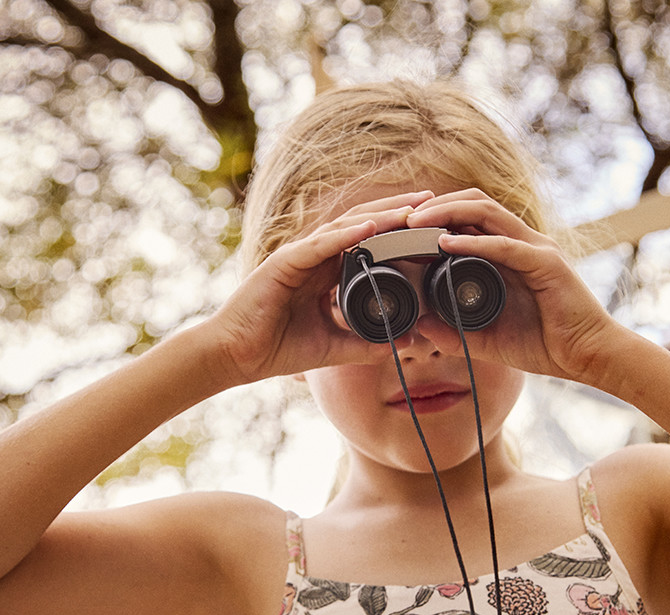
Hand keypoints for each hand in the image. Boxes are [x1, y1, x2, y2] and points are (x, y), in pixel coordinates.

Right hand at [208, 191, 435, 383]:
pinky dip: (346, 235)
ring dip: (380, 216)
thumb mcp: (333, 348)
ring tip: (412, 209)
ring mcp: (299, 256)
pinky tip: (371, 227)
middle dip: (397, 212)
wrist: (237, 357)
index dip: (398, 234)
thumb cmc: (277, 349)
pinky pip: (320, 245)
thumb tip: (405, 342)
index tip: (430, 229)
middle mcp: (315, 258)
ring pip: (345, 228)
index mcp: (326, 274)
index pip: (368, 245)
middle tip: (432, 202)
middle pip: (363, 226)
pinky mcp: (284, 263)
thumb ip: (367, 344)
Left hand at [404, 189, 621, 383]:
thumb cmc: (544, 345)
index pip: (467, 221)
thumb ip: (456, 331)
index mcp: (508, 255)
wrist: (588, 357)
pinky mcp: (546, 264)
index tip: (399, 232)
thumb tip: (420, 325)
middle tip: (400, 220)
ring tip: (415, 223)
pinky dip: (473, 243)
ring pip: (486, 213)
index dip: (434, 219)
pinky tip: (445, 245)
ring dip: (447, 213)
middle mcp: (521, 243)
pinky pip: (504, 246)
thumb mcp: (488, 340)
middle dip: (434, 206)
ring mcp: (535, 249)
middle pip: (473, 205)